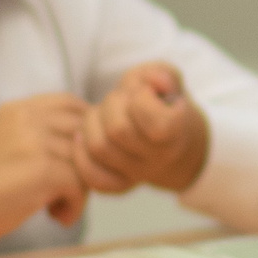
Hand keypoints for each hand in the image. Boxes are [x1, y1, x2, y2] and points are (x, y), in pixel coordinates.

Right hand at [0, 94, 89, 257]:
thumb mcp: (8, 141)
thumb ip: (41, 135)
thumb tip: (91, 144)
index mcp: (19, 109)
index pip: (72, 104)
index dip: (84, 132)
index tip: (76, 160)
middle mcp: (28, 118)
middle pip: (86, 135)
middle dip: (86, 164)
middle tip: (67, 190)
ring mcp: (35, 142)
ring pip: (86, 163)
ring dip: (79, 190)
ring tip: (56, 206)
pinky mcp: (42, 169)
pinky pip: (79, 187)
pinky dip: (74, 207)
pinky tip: (56, 217)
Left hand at [76, 62, 210, 194]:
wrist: (171, 142)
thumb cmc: (163, 105)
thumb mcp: (168, 81)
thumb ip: (162, 74)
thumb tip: (156, 82)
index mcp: (175, 134)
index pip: (154, 122)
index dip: (142, 98)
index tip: (146, 91)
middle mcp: (157, 159)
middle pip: (118, 131)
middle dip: (112, 103)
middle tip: (120, 98)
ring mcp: (137, 174)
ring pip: (99, 148)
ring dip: (93, 121)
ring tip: (103, 113)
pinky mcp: (117, 184)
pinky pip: (91, 174)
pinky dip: (81, 152)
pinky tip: (84, 134)